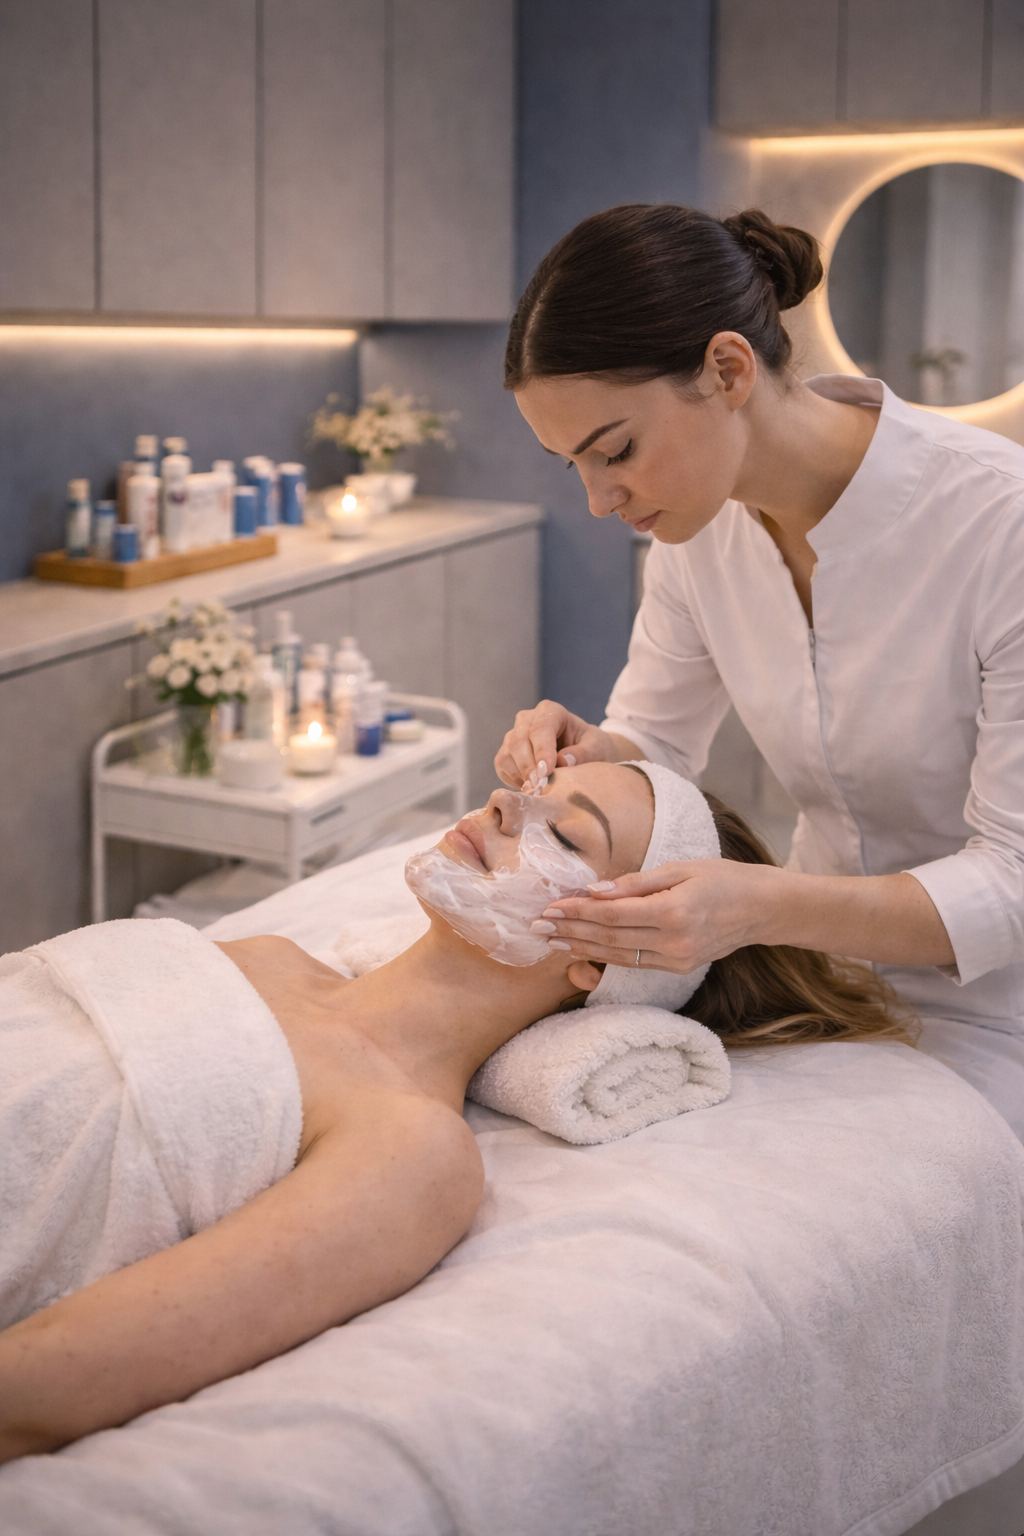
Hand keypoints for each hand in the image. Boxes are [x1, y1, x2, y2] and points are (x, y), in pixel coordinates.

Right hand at [494, 700, 621, 788]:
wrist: (586, 755)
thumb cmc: (592, 747)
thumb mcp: (597, 749)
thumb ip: (583, 753)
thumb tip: (562, 761)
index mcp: (550, 711)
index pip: (540, 728)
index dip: (542, 750)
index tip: (547, 771)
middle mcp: (528, 720)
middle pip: (518, 740)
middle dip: (528, 766)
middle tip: (540, 786)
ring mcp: (514, 736)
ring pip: (507, 754)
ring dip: (520, 775)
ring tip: (537, 790)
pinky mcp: (508, 754)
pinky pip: (502, 766)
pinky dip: (513, 780)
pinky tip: (531, 787)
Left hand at [534, 859, 783, 973]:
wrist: (761, 909)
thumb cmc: (722, 879)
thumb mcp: (680, 868)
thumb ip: (635, 882)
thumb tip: (595, 890)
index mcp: (674, 911)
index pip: (612, 914)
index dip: (577, 911)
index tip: (550, 906)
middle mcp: (673, 942)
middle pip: (609, 937)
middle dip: (570, 931)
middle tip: (537, 925)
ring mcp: (676, 960)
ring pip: (617, 955)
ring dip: (580, 947)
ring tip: (550, 940)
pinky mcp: (677, 968)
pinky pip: (632, 962)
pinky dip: (603, 955)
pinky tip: (581, 949)